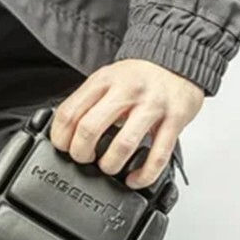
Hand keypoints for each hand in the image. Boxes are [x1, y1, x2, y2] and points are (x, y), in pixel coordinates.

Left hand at [50, 59, 203, 188]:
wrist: (179, 60)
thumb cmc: (139, 76)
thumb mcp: (107, 78)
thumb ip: (89, 102)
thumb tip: (66, 134)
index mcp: (104, 81)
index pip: (69, 113)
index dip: (60, 138)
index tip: (63, 148)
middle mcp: (126, 91)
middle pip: (89, 129)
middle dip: (80, 154)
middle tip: (84, 159)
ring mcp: (152, 105)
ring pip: (123, 145)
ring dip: (110, 165)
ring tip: (108, 167)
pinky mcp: (175, 120)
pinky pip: (157, 156)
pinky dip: (143, 175)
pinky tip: (134, 180)